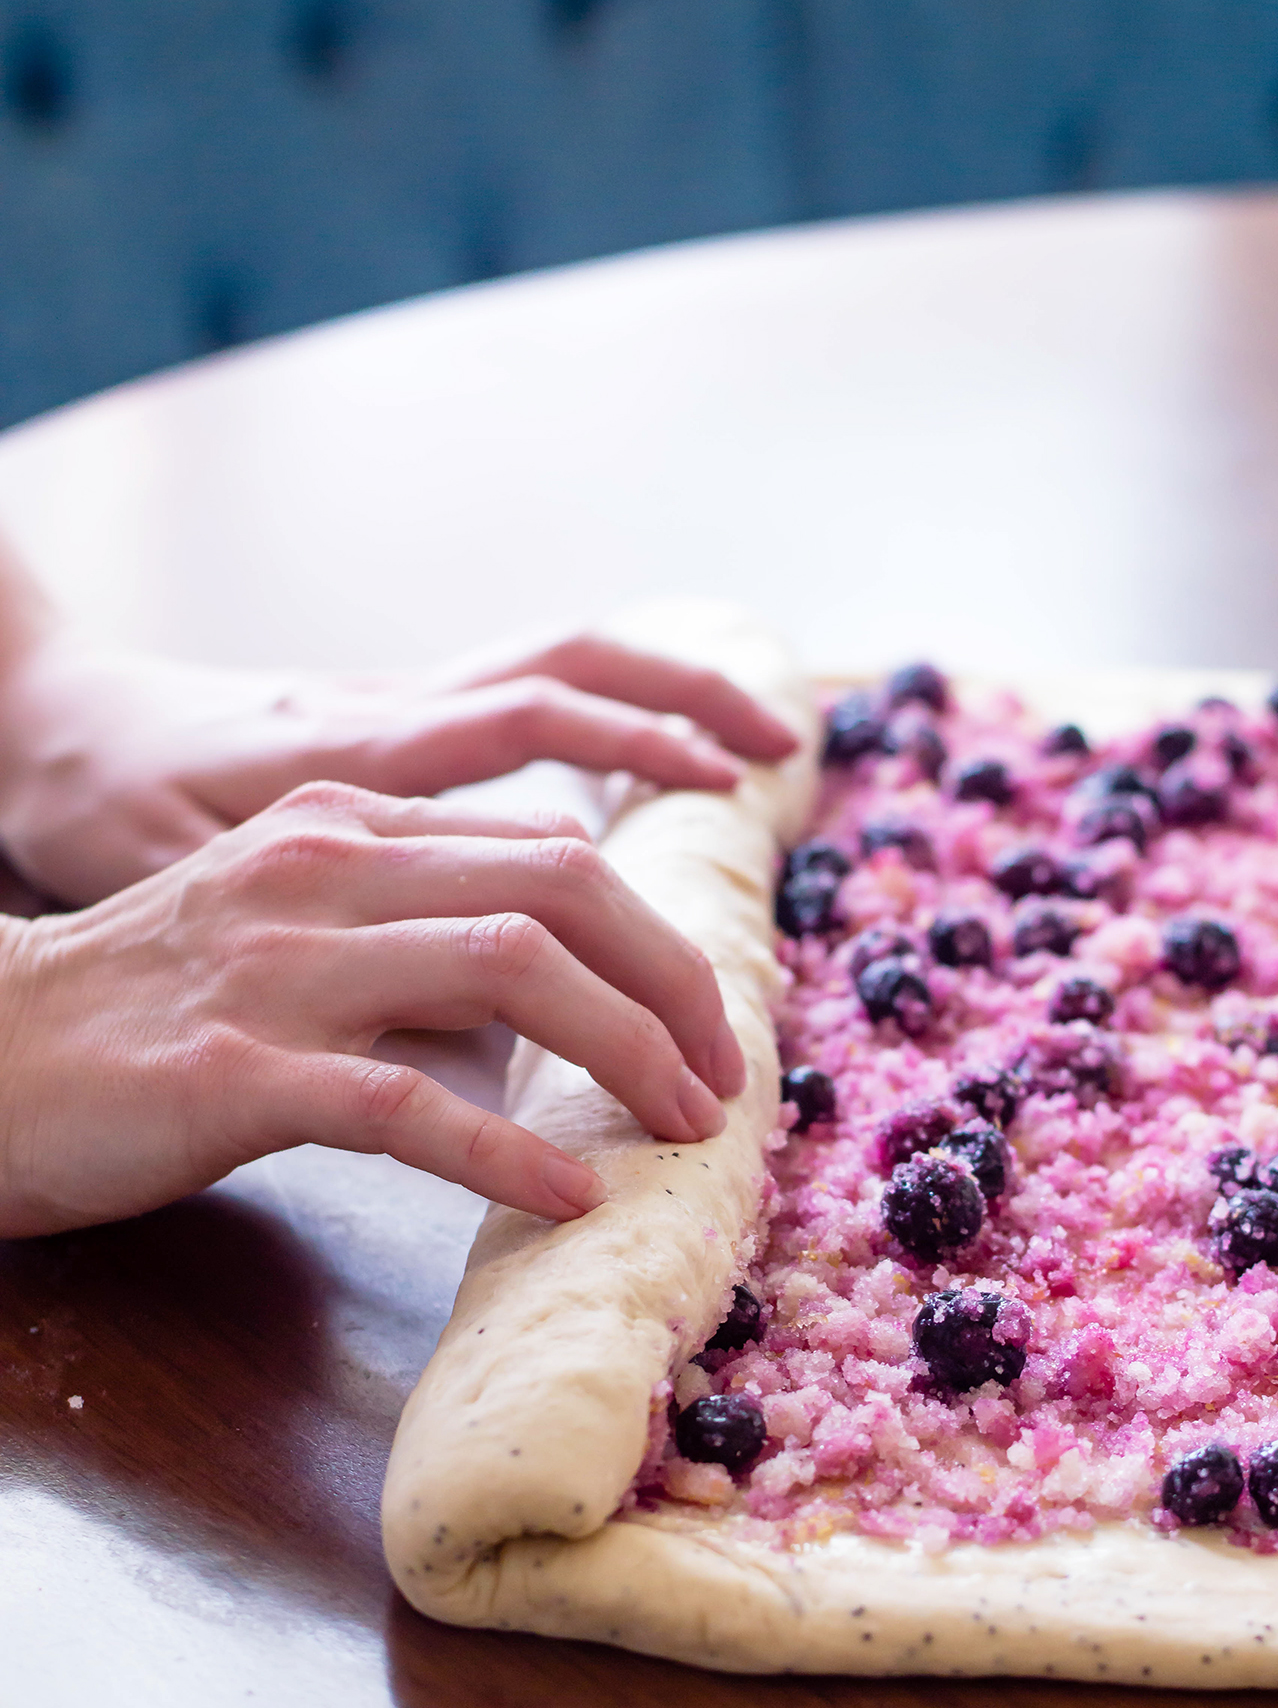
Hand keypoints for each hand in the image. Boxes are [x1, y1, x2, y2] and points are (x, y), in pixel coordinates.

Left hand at [0, 610, 798, 904]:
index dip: (636, 742)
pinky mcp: (390, 730)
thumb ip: (337, 966)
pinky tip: (660, 771)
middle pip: (564, 680)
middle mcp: (386, 720)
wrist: (38, 723)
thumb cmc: (95, 807)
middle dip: (682, 712)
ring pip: (551, 664)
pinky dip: (606, 720)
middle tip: (774, 772)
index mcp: (349, 756)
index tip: (729, 787)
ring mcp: (392, 715)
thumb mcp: (186, 889)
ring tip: (761, 741)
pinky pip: (517, 701)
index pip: (523, 719)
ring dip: (662, 692)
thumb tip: (491, 1043)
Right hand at [0, 782, 745, 1235]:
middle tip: (723, 1077)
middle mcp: (326, 867)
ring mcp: (281, 964)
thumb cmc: (141, 1007)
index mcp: (348, 825)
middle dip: (671, 981)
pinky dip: (506, 1150)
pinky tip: (567, 1195)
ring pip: (508, 968)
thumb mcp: (287, 925)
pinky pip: (407, 1104)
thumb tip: (550, 1005)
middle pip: (561, 888)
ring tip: (683, 1124)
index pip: (551, 851)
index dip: (653, 936)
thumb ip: (409, 931)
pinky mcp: (236, 1070)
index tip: (705, 1022)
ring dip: (625, 1050)